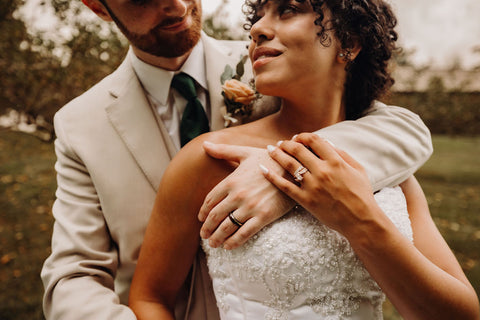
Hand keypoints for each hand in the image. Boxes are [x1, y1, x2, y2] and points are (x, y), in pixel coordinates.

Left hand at [199, 142, 293, 249]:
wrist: (294, 168)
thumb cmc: (269, 159)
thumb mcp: (245, 153)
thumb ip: (223, 151)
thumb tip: (205, 144)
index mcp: (231, 180)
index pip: (210, 200)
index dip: (203, 212)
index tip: (201, 219)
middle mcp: (237, 195)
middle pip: (215, 216)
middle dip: (207, 228)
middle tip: (203, 236)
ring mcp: (250, 206)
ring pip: (227, 227)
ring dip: (217, 238)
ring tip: (213, 244)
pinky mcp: (264, 216)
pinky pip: (244, 233)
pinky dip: (234, 242)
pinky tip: (228, 246)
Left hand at [261, 133, 379, 235]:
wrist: (360, 220)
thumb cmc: (362, 194)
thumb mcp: (358, 169)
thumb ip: (342, 154)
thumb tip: (326, 142)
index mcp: (336, 161)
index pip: (314, 140)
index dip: (302, 136)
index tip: (297, 137)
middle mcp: (322, 171)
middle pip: (298, 150)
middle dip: (287, 143)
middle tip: (280, 143)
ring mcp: (312, 186)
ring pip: (289, 165)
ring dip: (277, 154)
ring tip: (270, 150)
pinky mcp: (306, 200)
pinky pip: (285, 186)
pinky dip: (272, 177)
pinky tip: (263, 169)